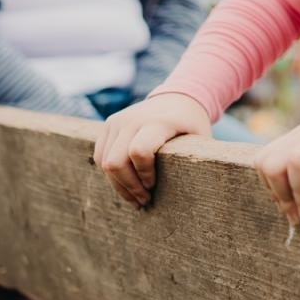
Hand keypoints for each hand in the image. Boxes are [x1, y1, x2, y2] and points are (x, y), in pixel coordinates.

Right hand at [93, 93, 211, 206]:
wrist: (177, 98)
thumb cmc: (191, 126)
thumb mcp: (199, 140)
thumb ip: (192, 160)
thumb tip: (190, 193)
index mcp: (159, 122)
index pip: (139, 152)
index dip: (143, 175)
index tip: (154, 187)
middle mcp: (134, 119)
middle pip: (115, 161)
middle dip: (128, 187)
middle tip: (144, 201)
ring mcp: (118, 121)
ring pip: (105, 162)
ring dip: (119, 185)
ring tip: (136, 198)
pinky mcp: (109, 125)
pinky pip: (100, 156)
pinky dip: (111, 175)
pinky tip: (127, 185)